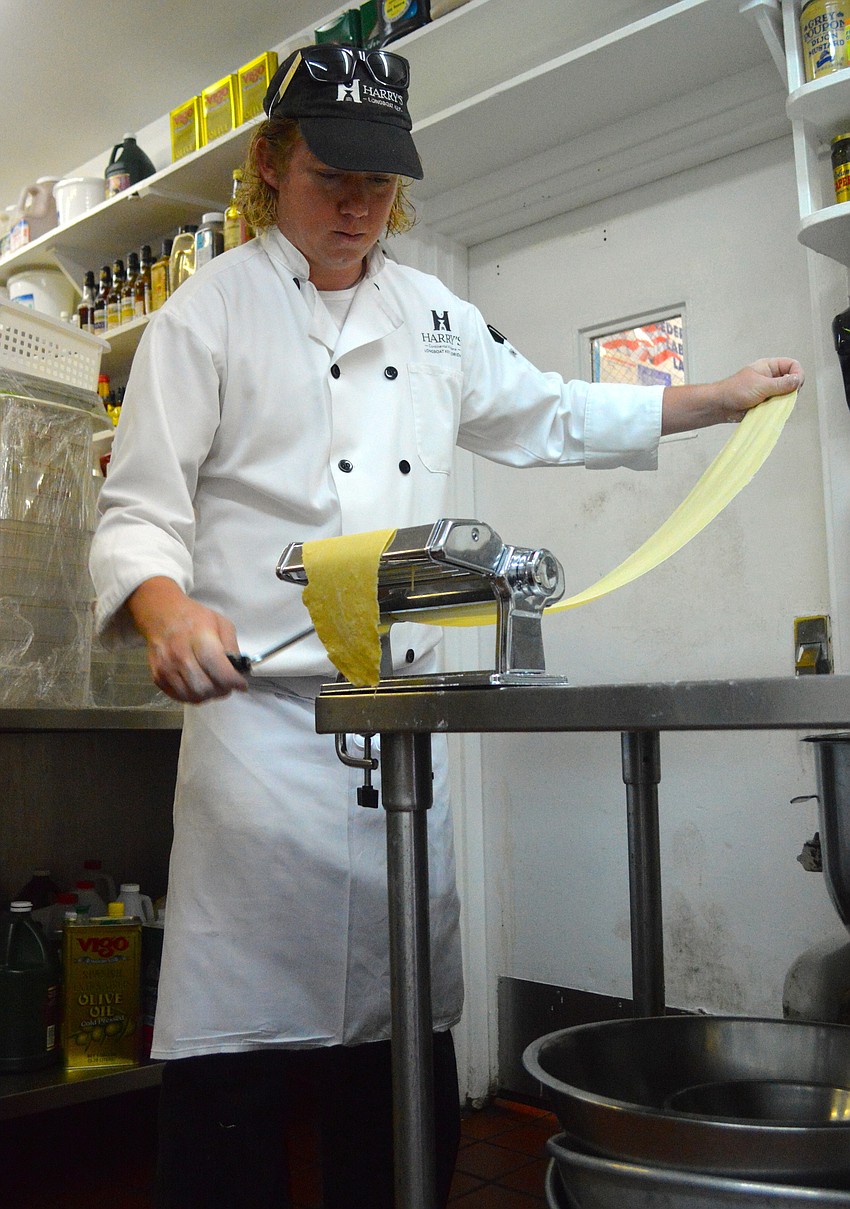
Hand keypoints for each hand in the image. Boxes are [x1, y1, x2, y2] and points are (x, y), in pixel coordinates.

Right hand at [126, 577, 247, 703]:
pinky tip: (199, 686)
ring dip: (208, 696)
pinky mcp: (157, 677)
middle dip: (222, 691)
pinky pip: (179, 697)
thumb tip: (237, 670)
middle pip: (205, 688)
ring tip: (214, 686)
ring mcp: (166, 668)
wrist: (161, 615)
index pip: (219, 670)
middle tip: (227, 686)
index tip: (242, 685)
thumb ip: (232, 647)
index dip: (233, 682)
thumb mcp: (221, 623)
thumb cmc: (195, 617)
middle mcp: (180, 655)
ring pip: (192, 696)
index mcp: (200, 639)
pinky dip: (193, 696)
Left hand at [661, 358, 803, 434]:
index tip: (795, 385)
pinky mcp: (767, 403)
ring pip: (787, 395)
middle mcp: (772, 377)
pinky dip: (778, 409)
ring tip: (772, 404)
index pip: (793, 365)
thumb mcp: (761, 385)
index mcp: (770, 367)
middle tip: (783, 397)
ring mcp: (770, 391)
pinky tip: (770, 411)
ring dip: (783, 401)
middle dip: (791, 390)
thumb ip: (781, 384)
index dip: (797, 374)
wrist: (721, 406)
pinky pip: (779, 406)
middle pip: (793, 381)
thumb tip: (798, 380)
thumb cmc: (735, 391)